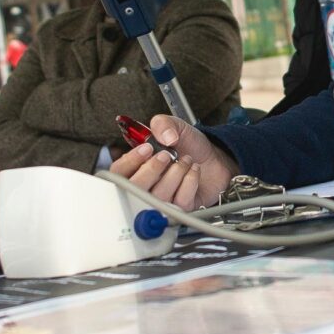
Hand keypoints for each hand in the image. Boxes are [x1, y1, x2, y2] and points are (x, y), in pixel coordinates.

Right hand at [109, 115, 232, 210]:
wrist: (215, 159)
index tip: (146, 149)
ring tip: (185, 160)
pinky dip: (190, 182)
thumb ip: (164, 124)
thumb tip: (164, 136)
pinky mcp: (180, 209)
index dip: (130, 162)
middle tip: (167, 155)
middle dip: (152, 169)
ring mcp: (162, 200)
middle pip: (135, 189)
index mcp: (137, 167)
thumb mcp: (175, 126)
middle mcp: (147, 186)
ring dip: (176, 173)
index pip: (118, 172)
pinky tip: (194, 171)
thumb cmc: (190, 146)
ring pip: (159, 196)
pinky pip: (180, 201)